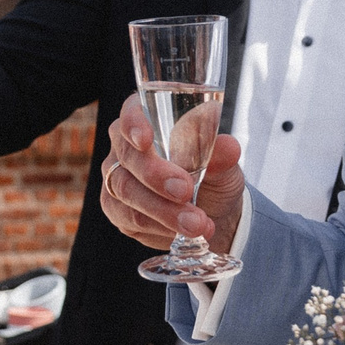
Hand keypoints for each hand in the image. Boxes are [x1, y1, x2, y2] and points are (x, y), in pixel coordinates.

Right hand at [99, 97, 243, 250]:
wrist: (212, 214)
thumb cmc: (214, 177)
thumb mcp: (225, 165)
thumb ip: (223, 155)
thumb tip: (228, 147)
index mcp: (148, 121)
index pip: (131, 112)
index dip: (133, 123)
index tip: (145, 140)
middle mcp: (124, 147)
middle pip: (128, 157)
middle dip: (156, 176)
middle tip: (186, 191)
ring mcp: (116, 179)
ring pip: (127, 192)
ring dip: (163, 210)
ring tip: (197, 223)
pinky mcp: (117, 210)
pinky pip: (130, 219)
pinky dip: (158, 227)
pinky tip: (181, 232)